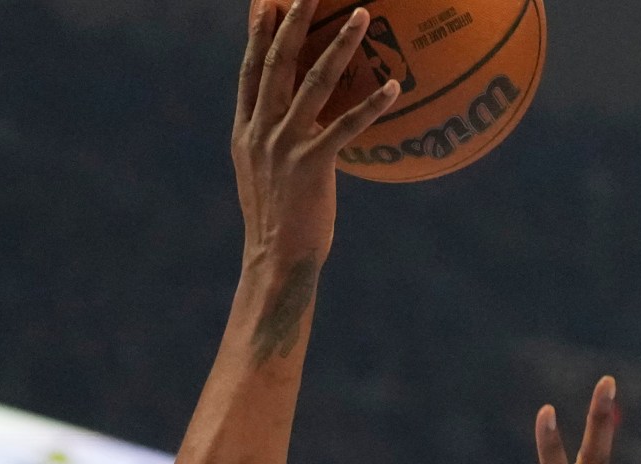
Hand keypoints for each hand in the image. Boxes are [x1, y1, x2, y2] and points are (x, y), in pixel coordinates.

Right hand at [233, 0, 398, 263]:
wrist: (275, 261)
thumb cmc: (278, 221)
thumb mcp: (263, 173)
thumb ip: (273, 141)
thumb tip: (296, 121)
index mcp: (246, 130)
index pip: (250, 70)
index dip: (257, 34)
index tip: (266, 2)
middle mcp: (261, 131)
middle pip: (276, 63)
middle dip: (293, 21)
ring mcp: (284, 146)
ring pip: (313, 83)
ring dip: (338, 45)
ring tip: (360, 14)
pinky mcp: (311, 165)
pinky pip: (346, 126)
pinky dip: (371, 105)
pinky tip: (393, 86)